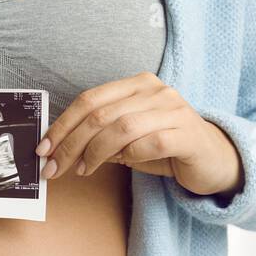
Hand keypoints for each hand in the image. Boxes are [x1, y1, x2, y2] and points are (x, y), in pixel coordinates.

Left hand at [36, 72, 242, 197]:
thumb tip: (58, 149)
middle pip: (100, 115)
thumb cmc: (164, 147)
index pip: (89, 100)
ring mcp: (173, 110)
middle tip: (54, 168)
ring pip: (121, 128)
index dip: (61, 125)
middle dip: (70, 144)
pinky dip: (129, 156)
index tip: (43, 149)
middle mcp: (155, 91)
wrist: (212, 158)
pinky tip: (121, 165)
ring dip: (94, 153)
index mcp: (136, 85)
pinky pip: (149, 143)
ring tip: (83, 170)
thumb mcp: (125, 139)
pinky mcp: (187, 134)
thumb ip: (97, 137)